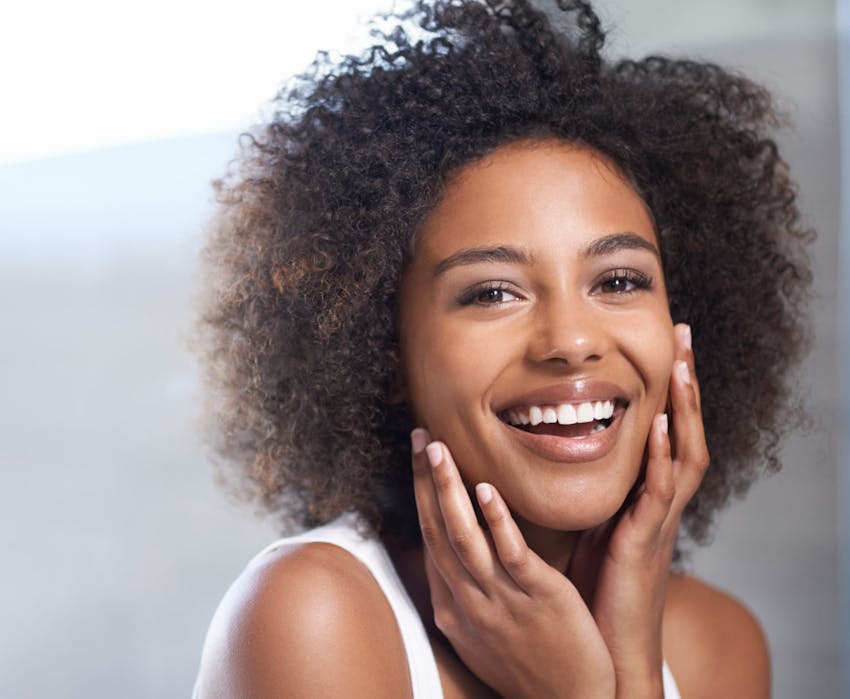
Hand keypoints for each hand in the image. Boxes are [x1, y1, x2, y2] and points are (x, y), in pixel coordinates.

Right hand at [411, 435, 615, 698]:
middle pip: (438, 530)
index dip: (421, 493)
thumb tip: (449, 557)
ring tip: (437, 449)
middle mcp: (468, 599)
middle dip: (425, 481)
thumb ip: (463, 590)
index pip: (430, 537)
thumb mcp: (479, 633)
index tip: (418, 456)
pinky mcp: (539, 597)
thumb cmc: (526, 664)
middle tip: (419, 435)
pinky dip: (496, 521)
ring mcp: (500, 599)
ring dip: (448, 490)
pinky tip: (486, 489)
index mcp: (453, 604)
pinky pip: (511, 555)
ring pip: (464, 537)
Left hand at [569, 323, 709, 696]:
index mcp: (644, 495)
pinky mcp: (645, 540)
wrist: (604, 644)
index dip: (668, 389)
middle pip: (685, 431)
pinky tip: (664, 426)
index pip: (665, 431)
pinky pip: (661, 493)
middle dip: (686, 383)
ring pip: (684, 454)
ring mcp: (657, 519)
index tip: (665, 346)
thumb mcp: (591, 522)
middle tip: (684, 334)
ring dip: (685, 408)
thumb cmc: (595, 584)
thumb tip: (560, 448)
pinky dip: (665, 458)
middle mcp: (658, 502)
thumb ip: (590, 487)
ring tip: (682, 364)